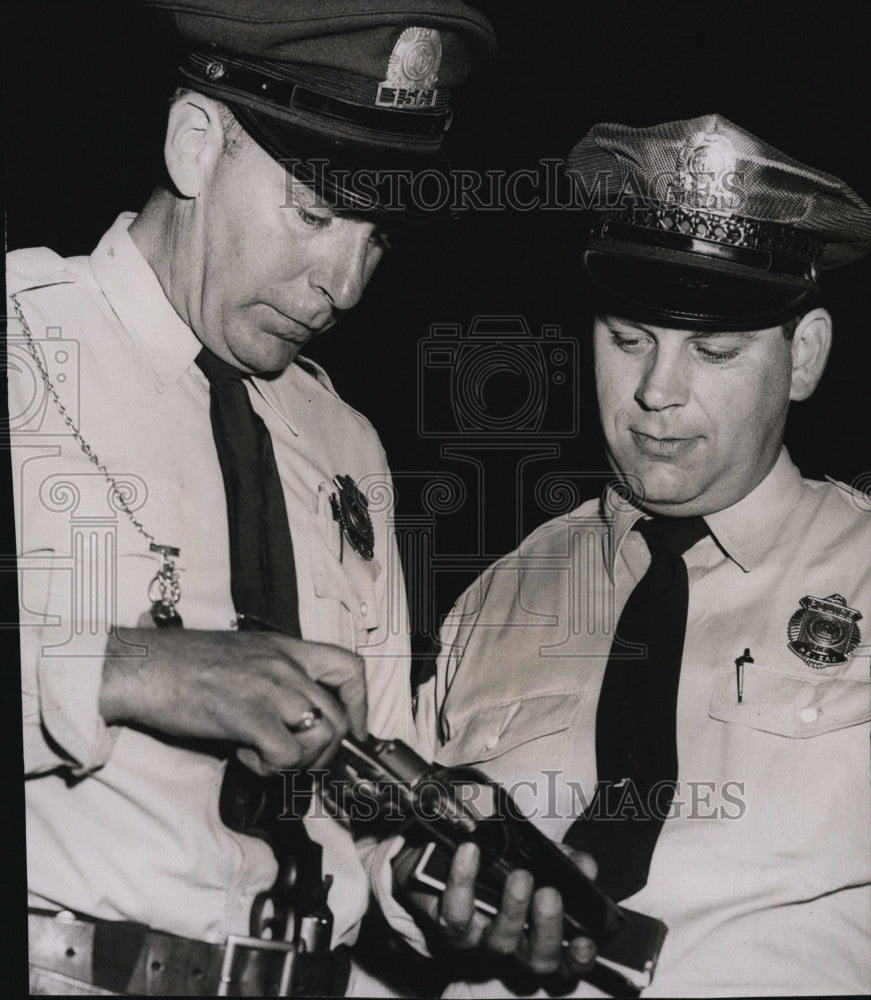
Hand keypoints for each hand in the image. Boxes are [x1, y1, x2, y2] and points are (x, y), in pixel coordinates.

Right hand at [99, 628, 366, 771]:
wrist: (143, 667)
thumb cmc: (184, 665)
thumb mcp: (245, 656)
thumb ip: (276, 679)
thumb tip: (296, 719)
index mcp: (288, 648)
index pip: (350, 667)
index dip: (361, 704)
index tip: (355, 730)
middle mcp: (287, 665)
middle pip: (339, 717)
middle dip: (325, 752)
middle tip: (296, 760)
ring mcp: (271, 688)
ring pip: (322, 736)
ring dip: (300, 760)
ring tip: (267, 756)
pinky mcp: (249, 715)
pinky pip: (287, 754)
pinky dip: (272, 767)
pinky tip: (247, 757)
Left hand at [393, 840, 597, 980]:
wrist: (455, 852)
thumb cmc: (508, 864)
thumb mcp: (543, 859)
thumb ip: (567, 862)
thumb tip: (585, 866)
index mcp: (542, 937)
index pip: (569, 964)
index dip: (579, 959)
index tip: (584, 940)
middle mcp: (516, 950)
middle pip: (539, 960)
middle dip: (547, 929)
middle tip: (549, 894)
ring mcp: (482, 943)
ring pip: (500, 943)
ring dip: (512, 910)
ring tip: (520, 875)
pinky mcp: (449, 927)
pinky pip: (455, 915)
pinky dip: (463, 881)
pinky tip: (470, 852)